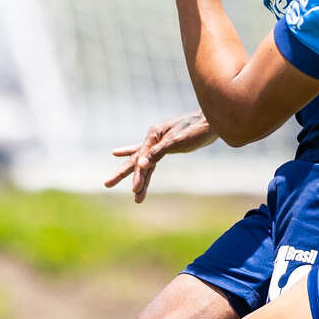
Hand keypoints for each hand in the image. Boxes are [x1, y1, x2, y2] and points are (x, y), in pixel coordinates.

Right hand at [103, 112, 217, 201]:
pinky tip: (121, 155)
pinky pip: (150, 158)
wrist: (212, 122)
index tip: (135, 189)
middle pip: (136, 160)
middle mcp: (153, 139)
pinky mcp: (166, 147)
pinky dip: (142, 163)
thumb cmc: (197, 129)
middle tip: (106, 184)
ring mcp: (159, 143)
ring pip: (144, 163)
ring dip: (138, 178)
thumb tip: (141, 165)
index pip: (141, 159)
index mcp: (154, 135)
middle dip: (123, 173)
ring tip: (134, 196)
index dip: (138, 175)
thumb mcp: (178, 141)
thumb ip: (158, 152)